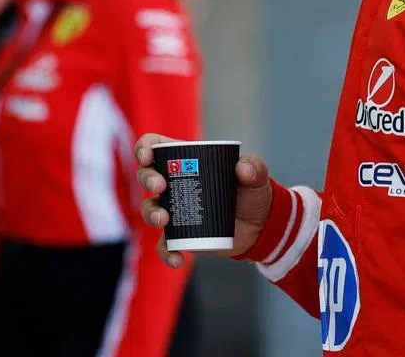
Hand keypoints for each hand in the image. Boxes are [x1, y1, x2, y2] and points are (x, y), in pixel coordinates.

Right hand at [135, 133, 273, 267]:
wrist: (259, 226)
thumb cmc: (252, 193)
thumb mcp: (257, 176)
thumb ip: (254, 168)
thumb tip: (242, 169)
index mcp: (188, 161)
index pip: (157, 147)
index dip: (145, 148)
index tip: (147, 156)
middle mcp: (175, 184)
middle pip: (146, 176)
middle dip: (147, 178)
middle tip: (160, 185)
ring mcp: (175, 210)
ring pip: (149, 209)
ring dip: (151, 213)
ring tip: (164, 219)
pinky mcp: (180, 236)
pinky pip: (165, 245)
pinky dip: (167, 252)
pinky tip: (178, 257)